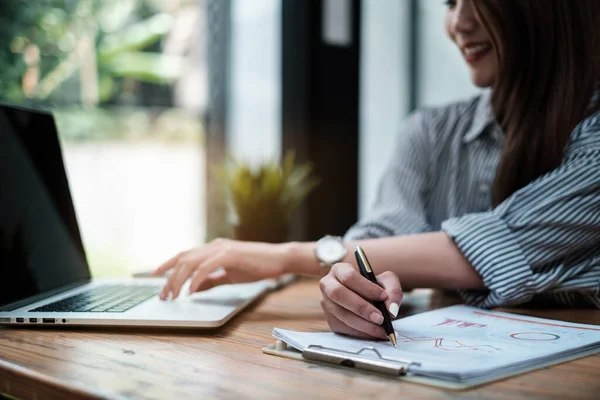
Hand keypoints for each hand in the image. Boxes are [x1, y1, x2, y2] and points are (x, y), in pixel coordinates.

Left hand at [153, 238, 288, 299]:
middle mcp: (214, 246)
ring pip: (191, 262)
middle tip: (163, 295)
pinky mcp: (230, 254)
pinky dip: (196, 279)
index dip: (167, 264)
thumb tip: (194, 288)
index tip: (155, 276)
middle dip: (169, 278)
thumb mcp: (230, 275)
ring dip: (179, 279)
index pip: (184, 255)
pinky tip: (191, 291)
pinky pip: (206, 267)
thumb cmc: (257, 266)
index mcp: (213, 249)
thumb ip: (212, 280)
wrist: (278, 259)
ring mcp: (221, 248)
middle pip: (183, 259)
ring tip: (173, 295)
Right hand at [319, 263, 402, 339]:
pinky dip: (362, 333)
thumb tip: (391, 310)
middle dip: (361, 308)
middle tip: (380, 318)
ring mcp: (327, 304)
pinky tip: (374, 332)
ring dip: (364, 325)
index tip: (383, 296)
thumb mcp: (387, 281)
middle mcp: (328, 285)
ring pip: (342, 315)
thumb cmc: (374, 286)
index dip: (366, 287)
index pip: (349, 276)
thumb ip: (393, 291)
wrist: (367, 297)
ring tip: (382, 329)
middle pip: (339, 294)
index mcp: (340, 270)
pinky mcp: (331, 321)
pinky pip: (344, 328)